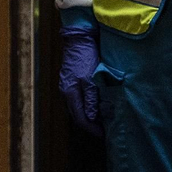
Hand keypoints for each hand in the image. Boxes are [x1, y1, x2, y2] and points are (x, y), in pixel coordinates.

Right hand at [59, 22, 102, 136]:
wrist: (79, 37)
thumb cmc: (85, 56)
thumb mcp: (90, 79)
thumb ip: (90, 99)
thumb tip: (91, 117)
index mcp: (70, 93)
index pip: (80, 118)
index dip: (92, 128)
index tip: (103, 135)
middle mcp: (67, 91)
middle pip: (78, 114)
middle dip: (91, 124)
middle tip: (105, 130)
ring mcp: (68, 84)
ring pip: (79, 106)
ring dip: (90, 114)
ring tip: (103, 119)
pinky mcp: (73, 78)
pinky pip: (80, 97)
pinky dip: (89, 104)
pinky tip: (98, 103)